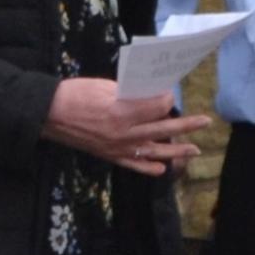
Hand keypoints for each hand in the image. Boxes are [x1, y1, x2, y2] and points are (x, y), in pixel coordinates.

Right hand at [44, 77, 206, 175]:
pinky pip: (134, 165)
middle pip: (162, 128)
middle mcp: (124, 133)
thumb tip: (151, 95)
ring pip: (154, 151)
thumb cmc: (75, 94)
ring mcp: (117, 148)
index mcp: (122, 111)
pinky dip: (150, 168)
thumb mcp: (105, 86)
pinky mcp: (110, 156)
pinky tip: (163, 168)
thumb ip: (130, 93)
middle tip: (205, 121)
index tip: (169, 92)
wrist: (49, 115)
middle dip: (186, 125)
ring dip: (177, 150)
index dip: (166, 98)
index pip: (157, 106)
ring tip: (195, 149)